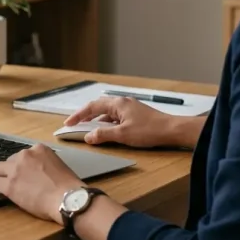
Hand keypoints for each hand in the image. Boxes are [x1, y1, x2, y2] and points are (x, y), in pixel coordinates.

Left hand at [0, 144, 84, 222]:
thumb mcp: (58, 165)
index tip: (22, 171)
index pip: (24, 154)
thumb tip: (40, 172)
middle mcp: (25, 155)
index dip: (21, 164)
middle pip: (10, 160)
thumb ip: (45, 164)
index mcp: (39, 149)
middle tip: (11, 178)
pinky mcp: (9, 185)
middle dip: (10, 169)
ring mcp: (16, 170)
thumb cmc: (68, 186)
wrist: (67, 198)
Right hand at [64, 96, 202, 147]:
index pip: (92, 107)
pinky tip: (106, 132)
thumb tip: (88, 137)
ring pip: (107, 113)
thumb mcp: (123, 135)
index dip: (78, 115)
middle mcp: (122, 102)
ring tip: (87, 130)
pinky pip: (115, 117)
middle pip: (98, 107)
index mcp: (117, 104)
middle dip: (85, 116)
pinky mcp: (135, 115)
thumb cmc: (149, 130)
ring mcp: (129, 108)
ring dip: (96, 121)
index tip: (68, 123)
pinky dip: (106, 124)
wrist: (172, 130)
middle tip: (73, 125)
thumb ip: (103, 135)